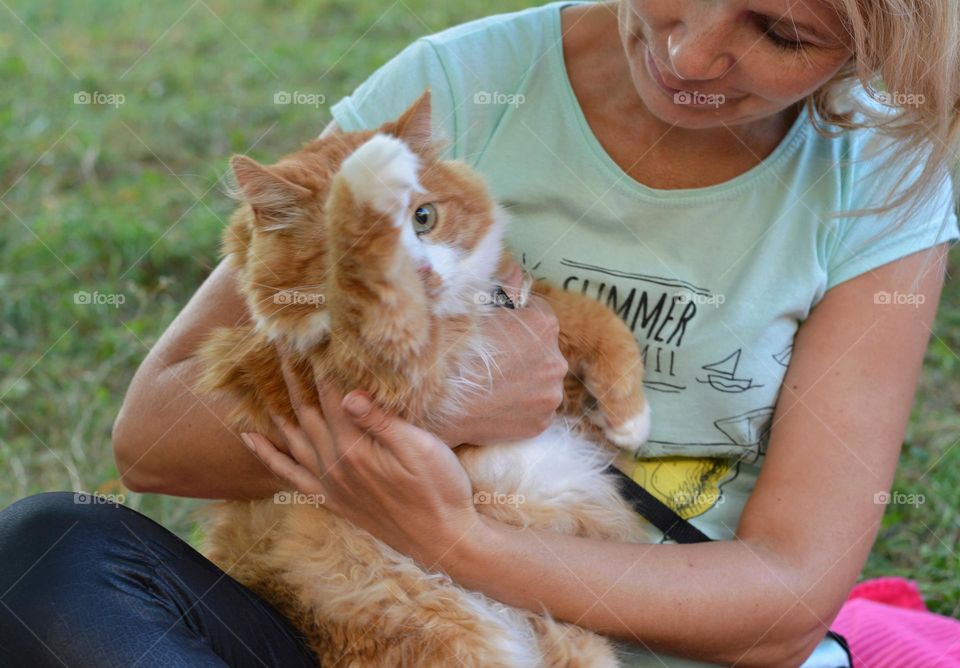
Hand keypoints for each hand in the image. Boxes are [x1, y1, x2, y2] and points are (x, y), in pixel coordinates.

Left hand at [239, 349, 481, 567]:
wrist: (443, 540)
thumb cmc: (440, 490)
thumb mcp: (420, 449)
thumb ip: (381, 422)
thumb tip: (349, 393)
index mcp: (355, 448)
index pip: (331, 396)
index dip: (319, 364)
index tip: (309, 335)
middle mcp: (334, 465)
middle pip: (306, 412)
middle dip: (292, 376)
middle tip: (278, 345)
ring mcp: (330, 484)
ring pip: (292, 438)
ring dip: (276, 407)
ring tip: (260, 379)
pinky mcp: (333, 499)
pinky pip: (290, 475)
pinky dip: (268, 456)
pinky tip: (251, 439)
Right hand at [436, 262, 568, 445]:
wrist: (437, 400)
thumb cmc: (453, 349)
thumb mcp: (474, 306)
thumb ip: (503, 288)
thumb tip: (515, 275)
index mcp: (544, 324)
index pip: (537, 315)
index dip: (515, 322)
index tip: (496, 332)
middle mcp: (556, 359)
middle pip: (541, 351)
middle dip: (522, 353)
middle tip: (489, 361)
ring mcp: (551, 395)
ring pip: (539, 382)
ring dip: (522, 382)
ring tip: (490, 386)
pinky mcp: (542, 422)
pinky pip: (534, 409)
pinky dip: (519, 407)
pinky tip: (495, 404)